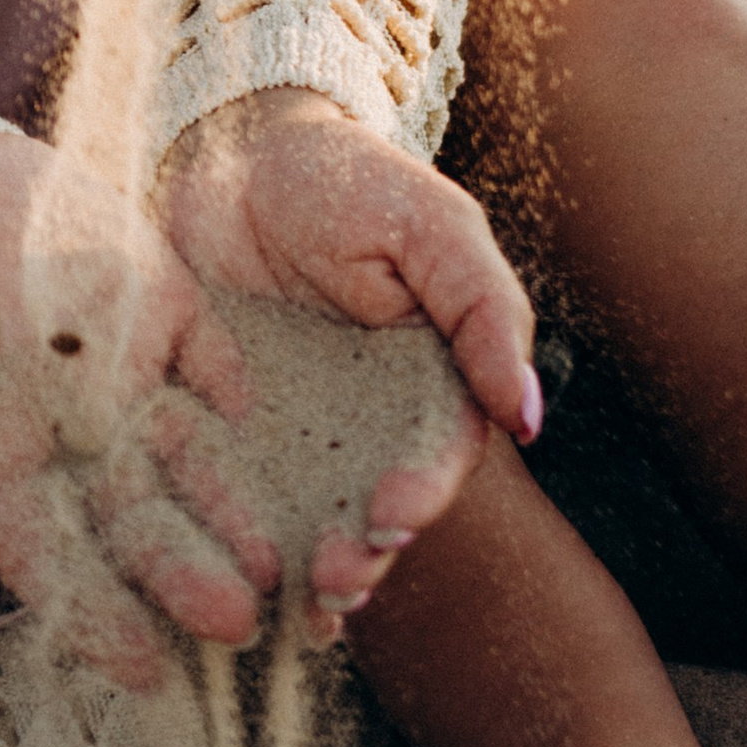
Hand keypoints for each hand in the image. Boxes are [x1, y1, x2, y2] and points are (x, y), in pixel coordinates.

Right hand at [0, 130, 289, 689]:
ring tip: (277, 564)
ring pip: (182, 454)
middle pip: (132, 519)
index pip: (51, 554)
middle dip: (181, 574)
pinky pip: (206, 351)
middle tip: (236, 624)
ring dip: (225, 506)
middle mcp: (69, 429)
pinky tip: (249, 415)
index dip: (94, 614)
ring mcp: (120, 368)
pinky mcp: (159, 302)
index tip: (143, 670)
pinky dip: (229, 380)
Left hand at [157, 89, 537, 600]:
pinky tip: (225, 582)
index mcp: (428, 379)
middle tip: (336, 578)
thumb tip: (529, 416)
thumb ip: (484, 311)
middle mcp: (365, 419)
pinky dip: (230, 537)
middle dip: (363, 550)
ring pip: (309, 512)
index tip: (392, 513)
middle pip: (374, 503)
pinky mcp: (218, 423)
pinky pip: (229, 489)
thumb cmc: (346, 178)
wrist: (230, 147)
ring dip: (308, 564)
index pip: (438, 452)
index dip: (422, 491)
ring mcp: (292, 427)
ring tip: (296, 599)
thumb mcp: (431, 225)